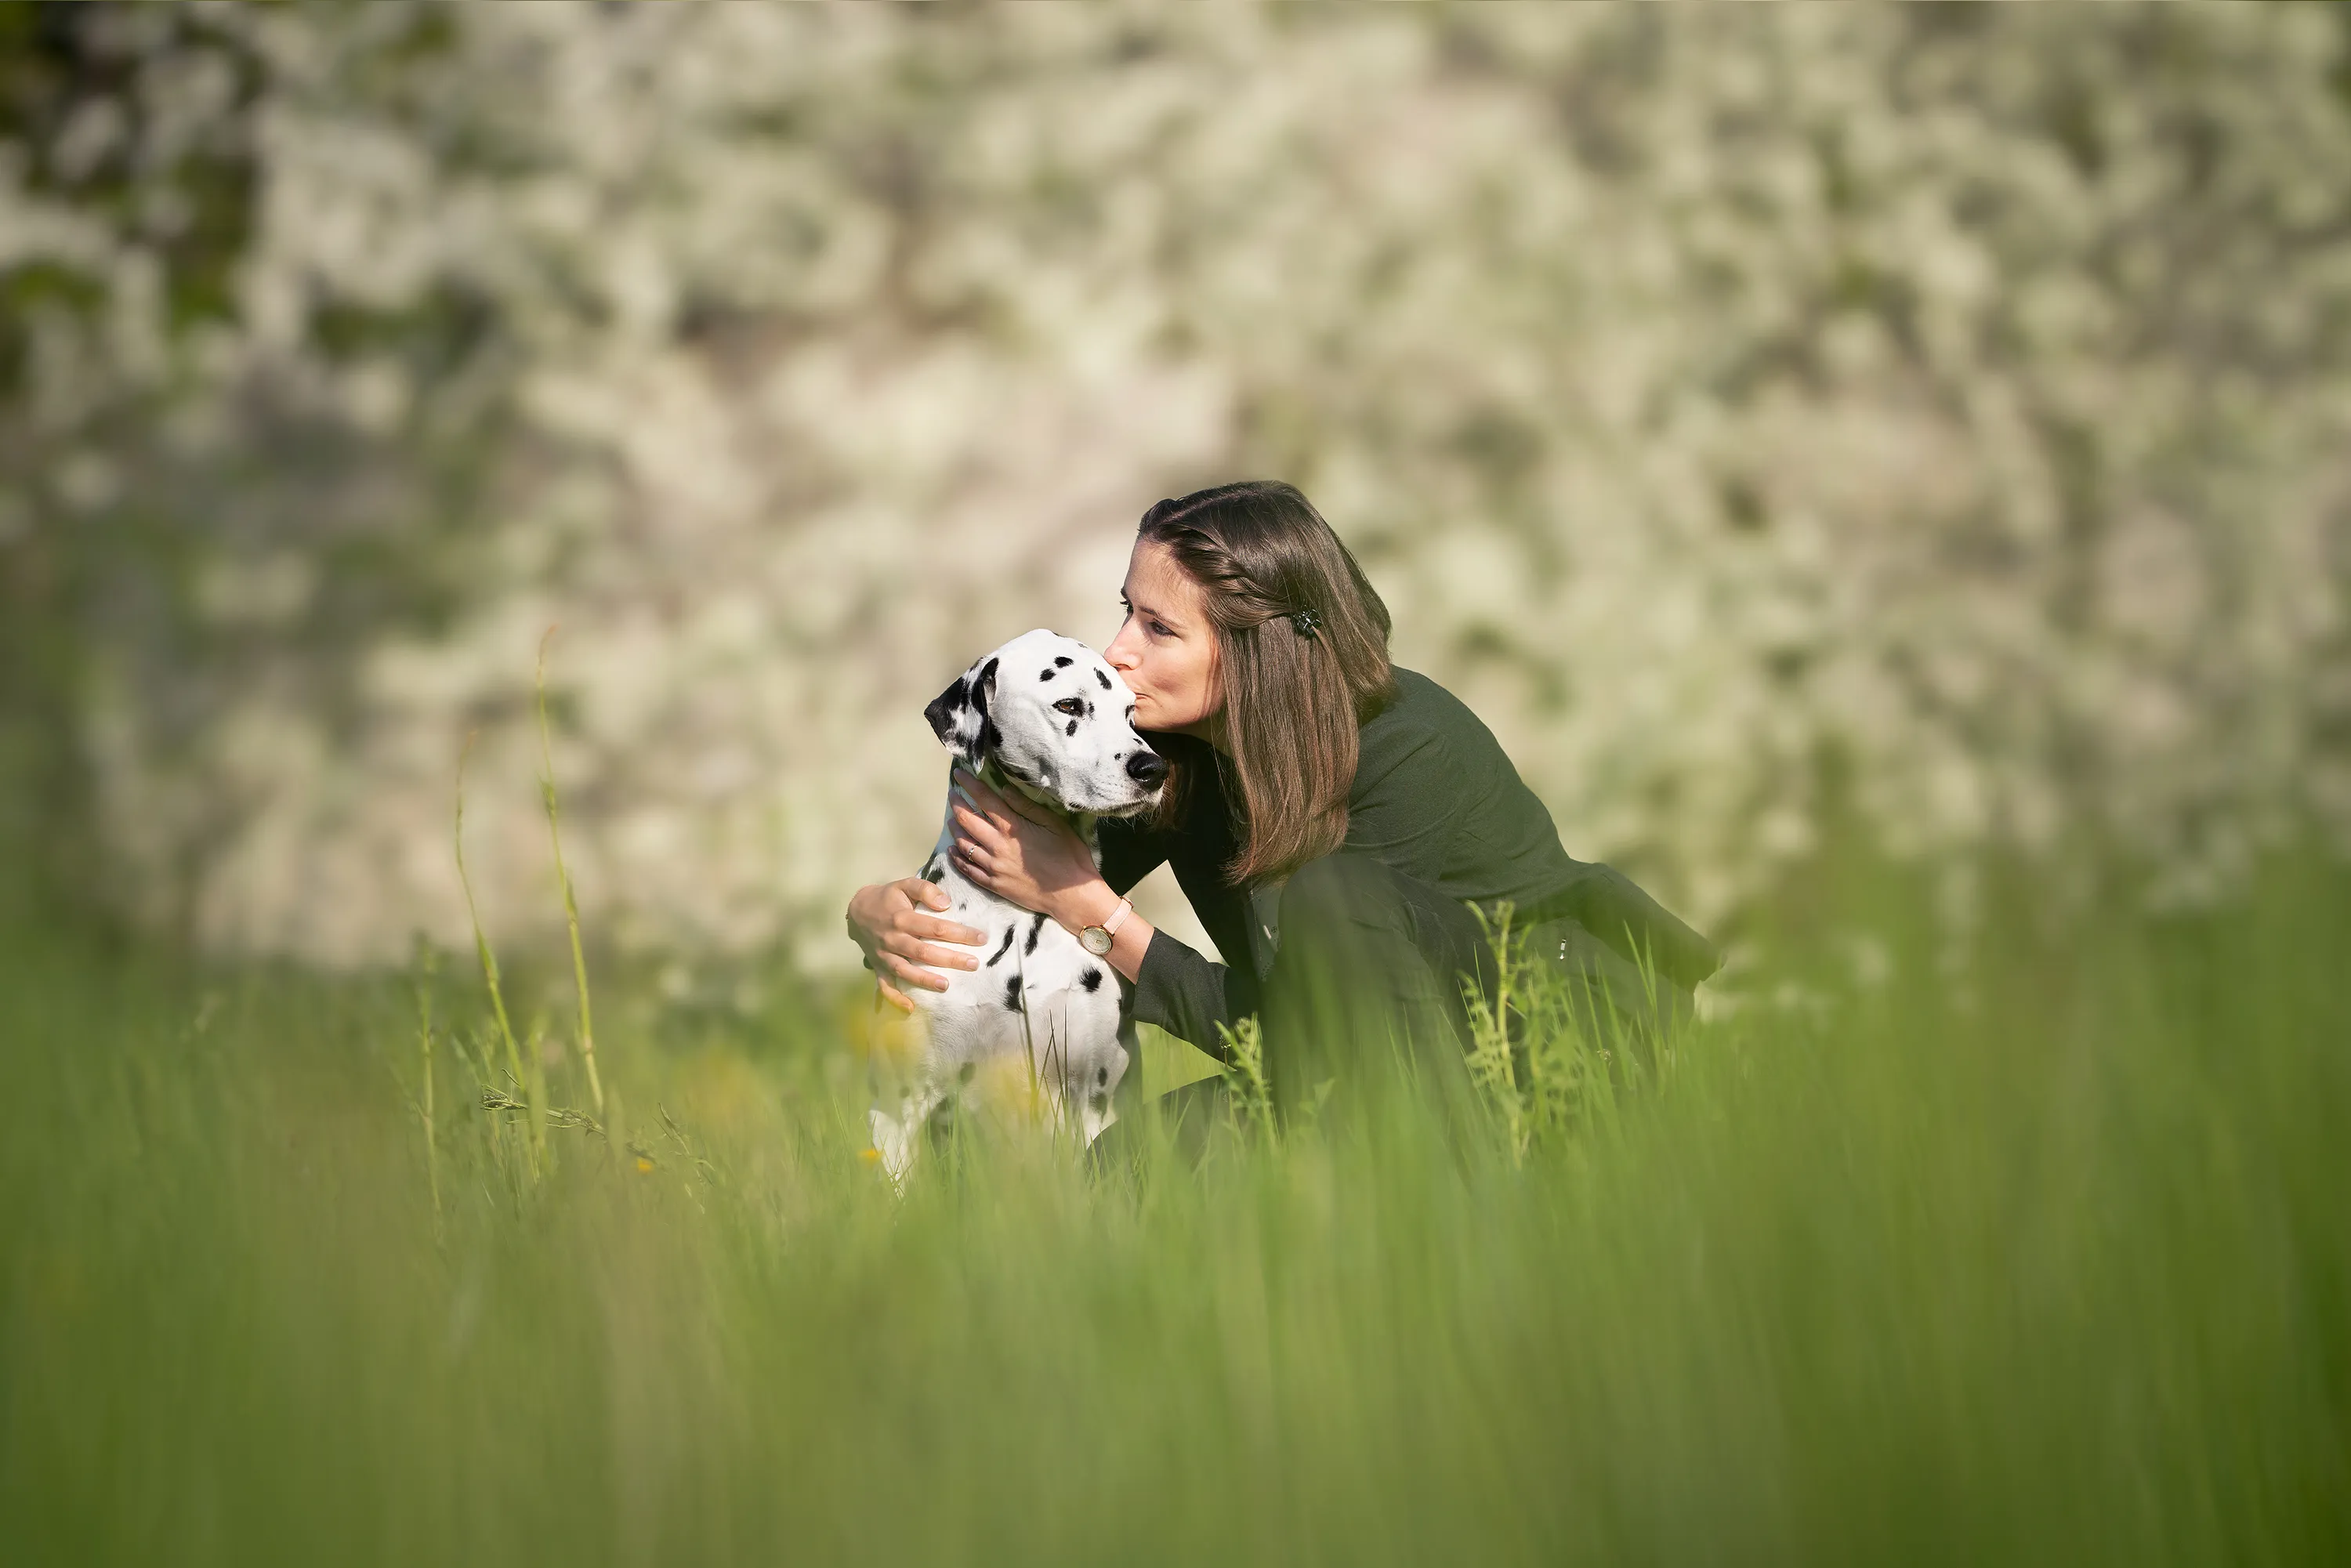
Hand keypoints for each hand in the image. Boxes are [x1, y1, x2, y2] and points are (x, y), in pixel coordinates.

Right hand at [845, 877, 985, 1012]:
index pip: (935, 928)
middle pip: (924, 952)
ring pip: (906, 971)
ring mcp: (884, 956)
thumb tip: (946, 904)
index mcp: (902, 918)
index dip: (959, 933)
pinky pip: (885, 986)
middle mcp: (893, 939)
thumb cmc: (888, 897)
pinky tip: (911, 1008)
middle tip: (973, 964)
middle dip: (951, 959)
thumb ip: (926, 889)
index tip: (981, 938)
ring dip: (926, 980)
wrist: (857, 910)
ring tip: (946, 986)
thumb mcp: (904, 884)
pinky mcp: (879, 967)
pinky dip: (895, 999)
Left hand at [948, 768, 1110, 929]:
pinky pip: (967, 869)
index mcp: (1012, 828)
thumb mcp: (1054, 824)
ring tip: (952, 820)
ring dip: (955, 829)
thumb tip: (1004, 789)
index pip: (984, 799)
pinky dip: (956, 858)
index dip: (969, 784)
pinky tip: (952, 851)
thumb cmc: (1068, 855)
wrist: (1071, 895)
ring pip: (963, 844)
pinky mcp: (993, 884)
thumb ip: (1027, 806)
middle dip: (957, 804)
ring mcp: (993, 867)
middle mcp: (997, 846)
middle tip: (952, 795)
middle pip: (967, 820)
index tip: (959, 774)